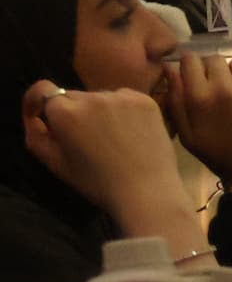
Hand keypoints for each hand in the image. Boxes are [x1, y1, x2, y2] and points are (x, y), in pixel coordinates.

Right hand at [21, 81, 186, 225]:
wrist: (146, 191)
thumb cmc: (96, 182)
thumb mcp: (55, 162)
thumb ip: (36, 134)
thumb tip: (34, 115)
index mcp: (65, 112)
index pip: (43, 91)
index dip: (37, 101)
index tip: (40, 115)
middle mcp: (92, 97)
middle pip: (73, 98)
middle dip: (72, 113)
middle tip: (85, 139)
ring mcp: (121, 97)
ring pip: (100, 97)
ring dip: (99, 111)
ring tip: (112, 139)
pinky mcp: (145, 100)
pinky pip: (125, 99)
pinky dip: (123, 111)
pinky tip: (130, 133)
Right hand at [168, 54, 231, 189]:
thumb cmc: (221, 157)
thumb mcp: (187, 135)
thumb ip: (175, 100)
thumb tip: (169, 68)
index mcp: (200, 97)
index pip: (190, 60)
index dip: (192, 67)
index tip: (197, 78)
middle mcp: (224, 85)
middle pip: (214, 59)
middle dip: (213, 70)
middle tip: (219, 89)